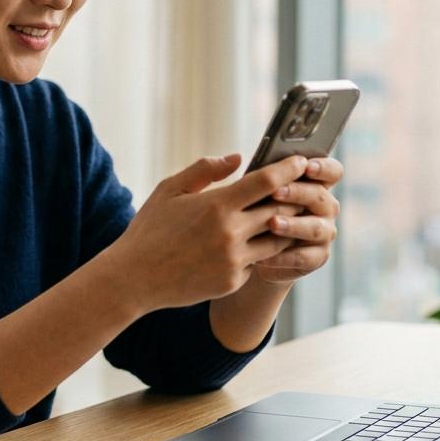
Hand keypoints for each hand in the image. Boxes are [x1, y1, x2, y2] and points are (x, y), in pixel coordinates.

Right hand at [106, 153, 309, 311]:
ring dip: (286, 226)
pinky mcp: (232, 281)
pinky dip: (260, 252)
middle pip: (280, 209)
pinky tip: (259, 244)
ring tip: (290, 215)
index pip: (267, 181)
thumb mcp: (170, 190)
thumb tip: (238, 159)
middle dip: (296, 197)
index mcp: (216, 205)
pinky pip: (257, 262)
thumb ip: (205, 170)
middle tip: (306, 187)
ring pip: (277, 240)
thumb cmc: (149, 229)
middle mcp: (230, 233)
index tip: (301, 162)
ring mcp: (234, 260)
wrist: (133, 278)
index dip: (289, 169)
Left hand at [252, 157, 342, 283]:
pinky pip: (307, 257)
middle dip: (299, 193)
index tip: (305, 165)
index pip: (332, 171)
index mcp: (314, 183)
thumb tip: (235, 158)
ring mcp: (323, 232)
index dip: (323, 167)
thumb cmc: (250, 212)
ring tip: (271, 223)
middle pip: (321, 197)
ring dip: (294, 225)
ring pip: (316, 228)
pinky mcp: (316, 257)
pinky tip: (266, 255)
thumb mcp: (248, 191)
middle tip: (276, 192)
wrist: (248, 252)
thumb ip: (245, 175)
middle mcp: (323, 207)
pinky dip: (286, 256)